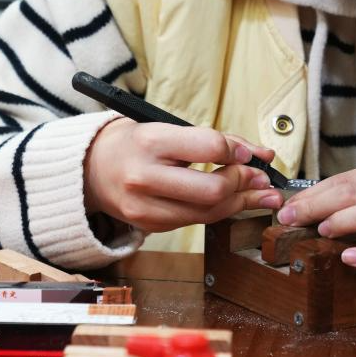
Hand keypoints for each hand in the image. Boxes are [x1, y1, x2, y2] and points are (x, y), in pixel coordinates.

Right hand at [84, 118, 284, 231]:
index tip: (251, 155)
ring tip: (261, 194)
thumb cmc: (137, 144)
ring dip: (241, 202)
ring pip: (208, 213)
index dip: (237, 152)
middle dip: (243, 184)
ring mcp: (146, 208)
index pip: (209, 147)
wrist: (94, 169)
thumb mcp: (169, 129)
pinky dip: (219, 211)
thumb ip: (215, 141)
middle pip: (212, 190)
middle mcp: (144, 177)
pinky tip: (234, 201)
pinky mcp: (150, 226)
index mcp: (150, 142)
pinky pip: (196, 221)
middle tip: (260, 177)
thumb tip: (261, 155)